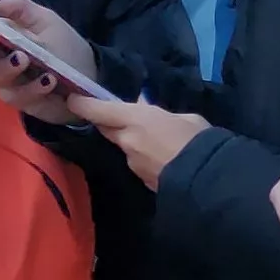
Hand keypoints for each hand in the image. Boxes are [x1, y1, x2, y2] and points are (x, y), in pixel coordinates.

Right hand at [0, 0, 89, 123]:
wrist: (91, 75)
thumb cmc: (63, 46)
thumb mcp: (45, 20)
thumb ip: (20, 8)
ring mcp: (8, 82)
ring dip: (7, 66)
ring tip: (23, 57)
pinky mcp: (23, 100)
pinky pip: (21, 96)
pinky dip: (34, 87)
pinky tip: (48, 79)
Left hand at [66, 93, 207, 188]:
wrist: (207, 178)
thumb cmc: (198, 139)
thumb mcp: (185, 117)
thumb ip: (163, 115)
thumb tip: (151, 112)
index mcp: (136, 119)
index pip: (99, 110)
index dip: (82, 104)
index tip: (72, 99)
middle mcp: (127, 141)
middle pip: (106, 128)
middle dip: (108, 122)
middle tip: (119, 116)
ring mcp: (132, 162)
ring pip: (124, 146)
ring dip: (131, 141)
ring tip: (154, 140)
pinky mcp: (141, 179)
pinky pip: (137, 161)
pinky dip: (144, 156)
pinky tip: (162, 157)